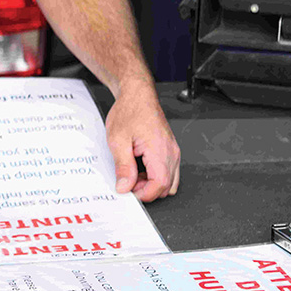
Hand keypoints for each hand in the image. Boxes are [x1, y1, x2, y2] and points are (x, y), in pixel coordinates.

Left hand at [104, 80, 179, 201]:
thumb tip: (125, 187)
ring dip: (151, 184)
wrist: (137, 95)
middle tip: (128, 181)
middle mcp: (171, 152)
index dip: (143, 194)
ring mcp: (173, 151)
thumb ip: (123, 166)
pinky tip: (140, 168)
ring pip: (169, 182)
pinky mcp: (170, 150)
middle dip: (147, 190)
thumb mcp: (117, 140)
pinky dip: (155, 176)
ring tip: (133, 174)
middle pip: (166, 187)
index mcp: (159, 150)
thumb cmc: (129, 111)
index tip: (128, 191)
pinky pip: (169, 172)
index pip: (159, 185)